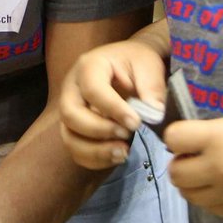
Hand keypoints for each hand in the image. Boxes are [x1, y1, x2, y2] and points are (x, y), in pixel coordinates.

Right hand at [58, 38, 167, 168]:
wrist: (131, 63)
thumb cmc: (138, 62)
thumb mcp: (149, 66)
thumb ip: (152, 88)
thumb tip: (154, 115)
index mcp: (89, 66)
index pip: (92, 89)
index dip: (112, 109)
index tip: (136, 122)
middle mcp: (72, 88)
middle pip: (70, 114)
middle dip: (98, 130)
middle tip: (126, 135)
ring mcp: (70, 109)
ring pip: (68, 136)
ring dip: (94, 151)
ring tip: (123, 153)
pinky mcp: (75, 128)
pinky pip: (75, 149)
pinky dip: (94, 159)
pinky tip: (117, 156)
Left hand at [165, 106, 222, 216]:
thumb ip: (218, 129)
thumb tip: (199, 139)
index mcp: (218, 139)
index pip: (173, 138)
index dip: (176, 135)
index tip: (186, 135)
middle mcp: (217, 170)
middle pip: (175, 173)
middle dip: (180, 161)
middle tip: (194, 155)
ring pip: (189, 195)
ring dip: (192, 182)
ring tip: (208, 172)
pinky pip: (210, 208)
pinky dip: (209, 197)